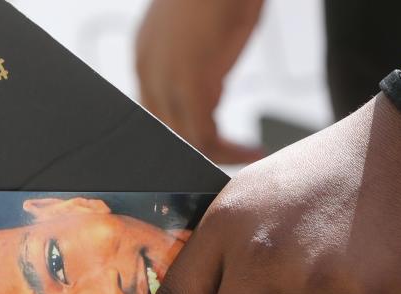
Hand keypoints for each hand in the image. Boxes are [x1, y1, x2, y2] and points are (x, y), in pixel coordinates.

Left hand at [135, 0, 264, 163]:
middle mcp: (146, 70)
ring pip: (185, 140)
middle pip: (166, 133)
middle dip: (201, 149)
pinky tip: (255, 150)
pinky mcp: (188, 84)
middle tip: (234, 156)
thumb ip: (198, 62)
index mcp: (145, 56)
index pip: (156, 113)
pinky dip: (232, 149)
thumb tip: (211, 90)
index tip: (215, 142)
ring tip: (250, 155)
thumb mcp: (202, 31)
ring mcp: (164, 78)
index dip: (185, 133)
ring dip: (220, 153)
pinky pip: (205, 136)